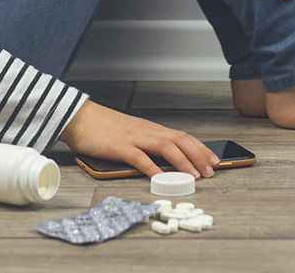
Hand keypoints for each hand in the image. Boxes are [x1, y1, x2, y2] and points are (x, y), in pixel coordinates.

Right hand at [57, 101, 217, 178]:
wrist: (81, 117)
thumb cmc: (105, 128)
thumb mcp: (133, 135)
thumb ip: (148, 147)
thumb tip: (166, 164)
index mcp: (152, 130)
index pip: (183, 137)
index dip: (200, 148)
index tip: (214, 160)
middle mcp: (147, 132)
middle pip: (180, 140)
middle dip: (198, 155)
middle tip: (211, 171)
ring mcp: (134, 138)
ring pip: (165, 147)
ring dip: (182, 161)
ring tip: (193, 176)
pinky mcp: (119, 146)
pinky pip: (138, 157)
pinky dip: (150, 167)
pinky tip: (159, 177)